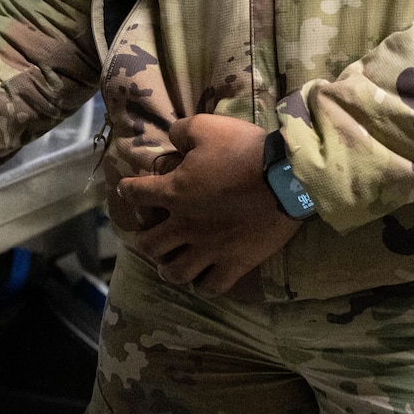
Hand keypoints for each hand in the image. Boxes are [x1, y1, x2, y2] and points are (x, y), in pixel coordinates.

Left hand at [115, 113, 301, 296]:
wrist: (286, 179)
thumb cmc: (245, 150)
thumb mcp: (206, 126)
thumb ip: (181, 132)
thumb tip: (171, 139)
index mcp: (174, 192)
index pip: (137, 194)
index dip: (128, 191)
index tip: (126, 190)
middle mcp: (185, 226)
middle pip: (149, 245)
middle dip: (146, 240)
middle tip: (153, 235)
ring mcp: (209, 249)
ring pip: (175, 273)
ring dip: (168, 268)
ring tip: (171, 264)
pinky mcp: (235, 264)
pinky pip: (211, 287)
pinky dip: (202, 286)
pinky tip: (202, 280)